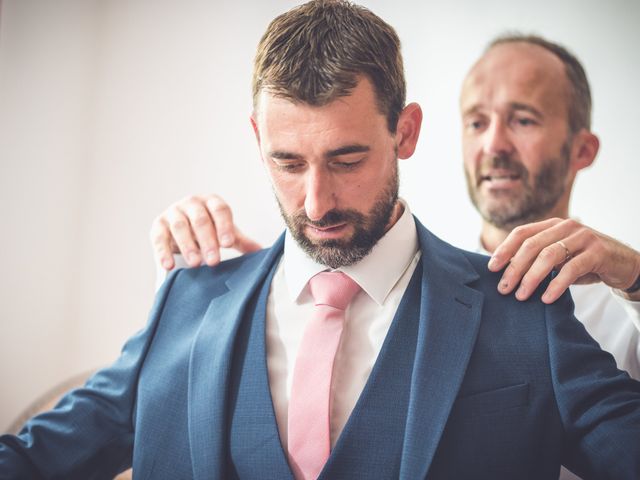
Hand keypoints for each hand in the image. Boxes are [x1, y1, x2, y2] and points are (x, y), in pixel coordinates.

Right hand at [149, 194, 261, 269]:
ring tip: (196, 264)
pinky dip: (163, 252)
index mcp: (211, 202)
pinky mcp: (158, 226)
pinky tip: (169, 266)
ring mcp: (173, 213)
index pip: (220, 210)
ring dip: (188, 246)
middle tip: (214, 260)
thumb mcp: (224, 233)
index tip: (229, 244)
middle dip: (208, 240)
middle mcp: (191, 203)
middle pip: (200, 219)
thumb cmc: (209, 230)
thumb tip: (261, 251)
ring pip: (180, 227)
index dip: (224, 226)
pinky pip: (159, 238)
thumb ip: (240, 241)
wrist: (183, 230)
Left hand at [487, 218, 639, 303]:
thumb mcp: (558, 258)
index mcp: (552, 225)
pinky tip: (546, 298)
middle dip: (514, 268)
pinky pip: (571, 269)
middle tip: (503, 289)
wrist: (623, 264)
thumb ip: (536, 259)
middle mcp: (566, 226)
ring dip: (531, 278)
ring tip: (521, 296)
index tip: (491, 268)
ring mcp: (583, 237)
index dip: (504, 250)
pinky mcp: (597, 252)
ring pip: (548, 256)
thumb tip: (504, 272)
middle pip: (531, 245)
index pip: (521, 233)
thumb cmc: (583, 262)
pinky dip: (556, 284)